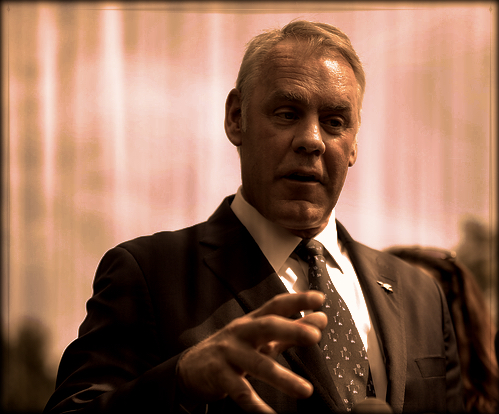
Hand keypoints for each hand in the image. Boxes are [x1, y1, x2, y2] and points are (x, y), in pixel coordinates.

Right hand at [176, 291, 326, 412]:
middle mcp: (241, 333)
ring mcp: (229, 354)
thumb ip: (289, 330)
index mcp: (252, 321)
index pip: (276, 305)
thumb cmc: (233, 350)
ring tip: (306, 390)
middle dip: (291, 330)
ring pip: (258, 364)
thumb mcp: (259, 337)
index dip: (297, 300)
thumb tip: (320, 320)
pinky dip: (257, 406)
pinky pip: (241, 392)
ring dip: (283, 378)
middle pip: (267, 326)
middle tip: (315, 336)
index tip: (319, 299)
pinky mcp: (220, 376)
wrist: (191, 368)